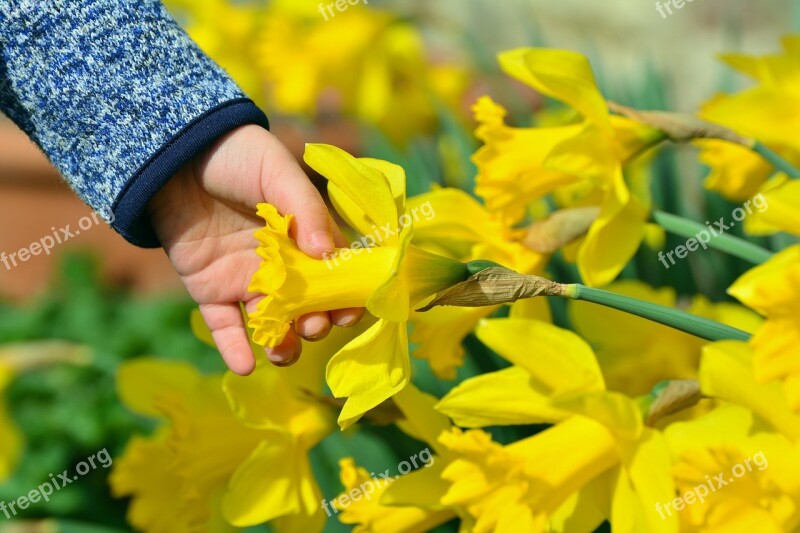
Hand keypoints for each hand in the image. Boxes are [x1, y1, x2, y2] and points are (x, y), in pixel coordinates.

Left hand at [147, 125, 362, 374]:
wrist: (172, 153)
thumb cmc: (235, 154)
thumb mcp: (276, 171)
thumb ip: (306, 208)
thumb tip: (329, 254)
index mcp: (303, 236)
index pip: (333, 273)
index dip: (345, 295)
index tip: (351, 311)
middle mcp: (279, 264)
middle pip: (306, 305)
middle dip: (316, 322)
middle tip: (316, 326)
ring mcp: (245, 279)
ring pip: (270, 322)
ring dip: (282, 343)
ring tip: (282, 351)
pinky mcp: (210, 290)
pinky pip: (224, 325)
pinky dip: (234, 348)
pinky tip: (245, 365)